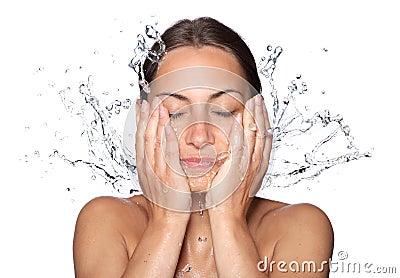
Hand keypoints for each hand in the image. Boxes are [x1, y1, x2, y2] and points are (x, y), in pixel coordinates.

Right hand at [135, 97, 190, 219]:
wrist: (168, 222)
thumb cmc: (166, 202)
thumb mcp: (157, 180)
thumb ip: (157, 164)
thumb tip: (159, 151)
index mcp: (145, 167)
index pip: (141, 139)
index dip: (140, 121)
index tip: (141, 106)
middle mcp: (148, 167)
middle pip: (144, 137)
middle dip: (146, 117)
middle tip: (149, 100)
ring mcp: (157, 172)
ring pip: (154, 143)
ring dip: (156, 123)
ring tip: (159, 106)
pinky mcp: (170, 177)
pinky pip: (168, 155)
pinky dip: (167, 139)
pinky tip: (169, 126)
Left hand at [207, 94, 271, 217]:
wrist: (228, 218)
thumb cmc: (229, 199)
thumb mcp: (238, 178)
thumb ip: (238, 163)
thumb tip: (235, 152)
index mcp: (256, 165)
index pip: (263, 138)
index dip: (263, 121)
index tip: (260, 107)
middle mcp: (255, 164)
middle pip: (262, 134)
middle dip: (261, 114)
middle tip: (259, 98)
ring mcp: (247, 166)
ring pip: (254, 137)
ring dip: (254, 118)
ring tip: (253, 102)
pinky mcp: (236, 170)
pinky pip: (240, 147)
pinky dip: (241, 132)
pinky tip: (240, 119)